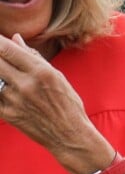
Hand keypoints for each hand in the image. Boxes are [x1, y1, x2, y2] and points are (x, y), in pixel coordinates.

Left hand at [0, 34, 113, 173]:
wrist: (69, 134)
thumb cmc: (67, 102)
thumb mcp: (57, 75)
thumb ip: (34, 57)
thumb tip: (15, 39)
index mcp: (42, 72)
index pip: (9, 51)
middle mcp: (26, 85)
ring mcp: (15, 101)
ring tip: (4, 72)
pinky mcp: (7, 115)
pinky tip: (1, 85)